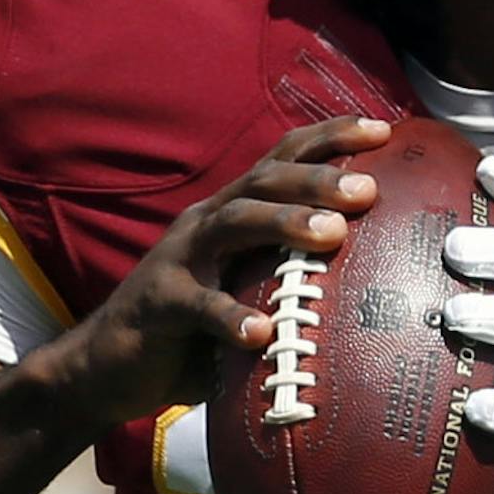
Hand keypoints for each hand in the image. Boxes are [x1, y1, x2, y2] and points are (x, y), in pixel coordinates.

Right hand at [65, 116, 388, 426]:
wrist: (109, 364)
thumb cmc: (197, 330)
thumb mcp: (249, 290)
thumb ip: (293, 277)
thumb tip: (377, 282)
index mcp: (231, 212)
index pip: (282, 159)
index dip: (329, 138)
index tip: (384, 129)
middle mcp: (206, 223)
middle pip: (263, 182)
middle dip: (317, 179)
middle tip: (367, 188)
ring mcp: (180, 259)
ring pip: (233, 224)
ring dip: (284, 224)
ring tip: (332, 235)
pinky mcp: (159, 303)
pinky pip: (197, 306)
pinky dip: (228, 316)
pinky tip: (260, 333)